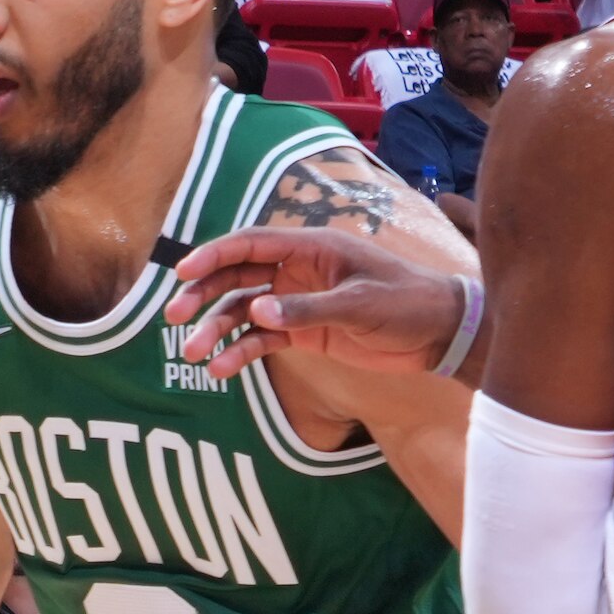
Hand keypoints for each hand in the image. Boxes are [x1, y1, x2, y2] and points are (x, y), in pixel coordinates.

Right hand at [162, 223, 466, 383]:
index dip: (214, 255)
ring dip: (215, 329)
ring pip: (243, 310)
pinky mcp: (303, 332)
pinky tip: (221, 368)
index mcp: (312, 248)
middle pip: (237, 276)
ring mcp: (298, 301)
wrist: (440, 334)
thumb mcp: (361, 305)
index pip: (252, 244)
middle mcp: (298, 271)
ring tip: (193, 352)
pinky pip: (261, 339)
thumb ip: (308, 309)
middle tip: (174, 316)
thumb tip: (258, 313)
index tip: (182, 272)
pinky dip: (239, 352)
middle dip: (203, 294)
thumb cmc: (408, 304)